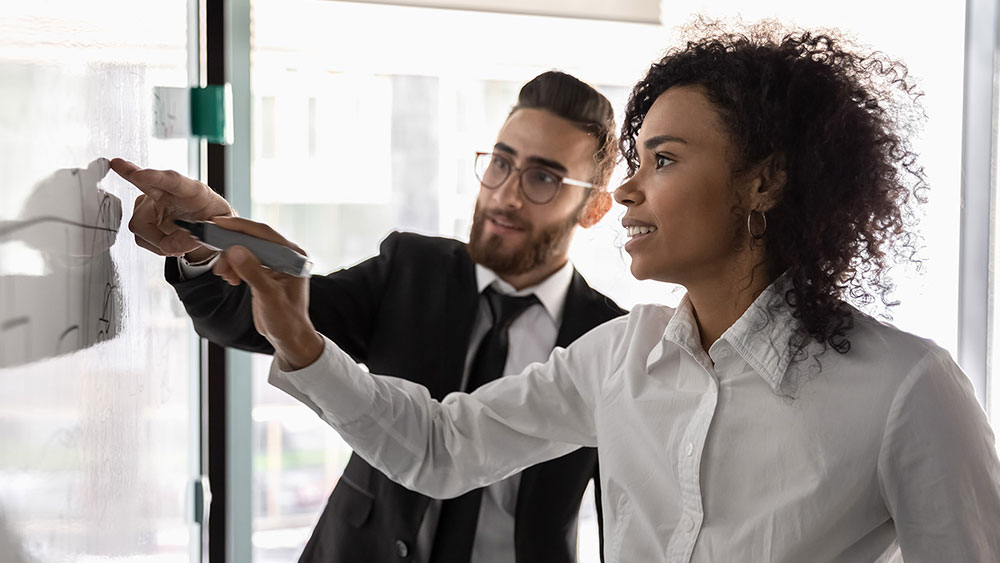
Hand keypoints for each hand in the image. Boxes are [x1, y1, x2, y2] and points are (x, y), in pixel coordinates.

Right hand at [110, 158, 233, 261]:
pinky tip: (168, 240)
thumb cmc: (211, 219)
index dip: (155, 177)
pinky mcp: (142, 218)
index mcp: (192, 191)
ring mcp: (151, 204)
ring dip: (158, 241)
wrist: (207, 226)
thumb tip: (170, 246)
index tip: (140, 174)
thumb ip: (197, 237)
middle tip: (117, 164)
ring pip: (141, 225)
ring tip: (179, 242)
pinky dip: (155, 245)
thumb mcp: (215, 229)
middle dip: (129, 173)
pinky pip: (141, 238)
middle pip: (145, 182)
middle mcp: (168, 193)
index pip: (173, 181)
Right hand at [211, 216, 323, 369]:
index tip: (218, 223)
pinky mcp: (266, 272)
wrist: (289, 338)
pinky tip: (229, 278)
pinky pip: (246, 261)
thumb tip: (235, 250)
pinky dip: (234, 266)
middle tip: (213, 250)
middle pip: (254, 239)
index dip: (240, 227)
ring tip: (223, 274)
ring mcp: (276, 263)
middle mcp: (287, 256)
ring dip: (231, 259)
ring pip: (247, 250)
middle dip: (232, 246)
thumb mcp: (268, 296)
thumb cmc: (286, 320)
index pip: (265, 233)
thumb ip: (252, 272)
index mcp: (294, 256)